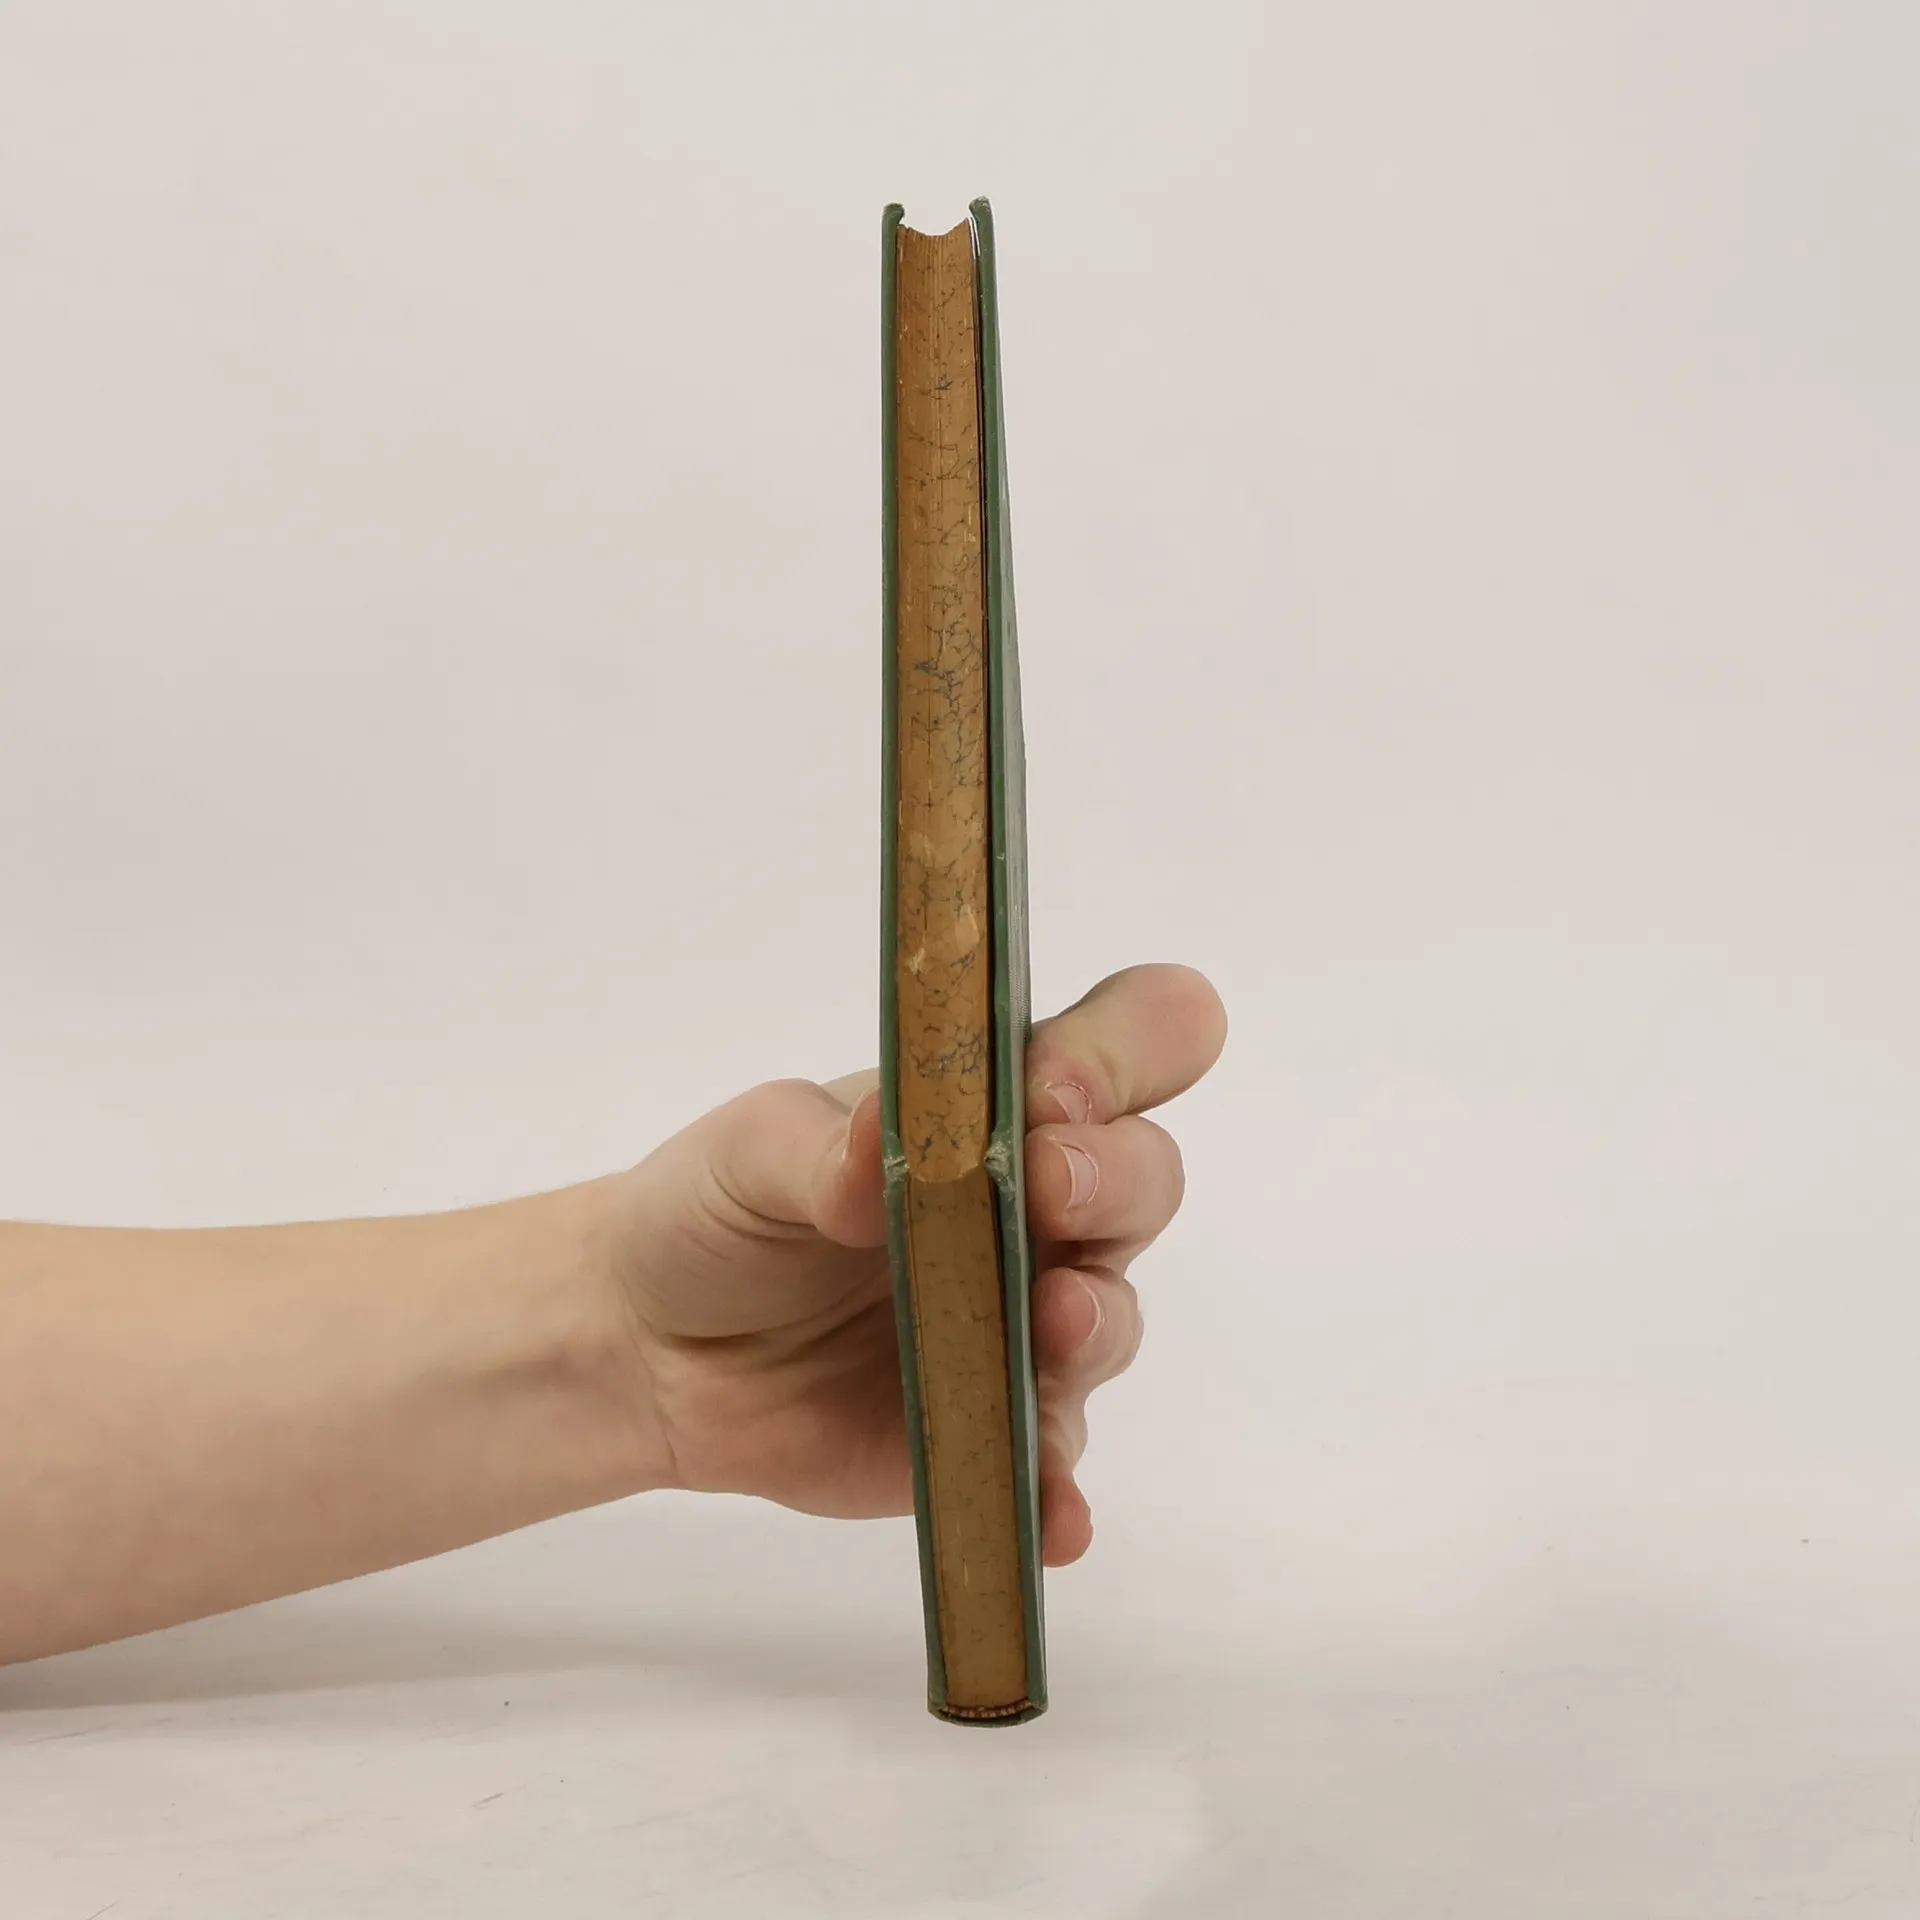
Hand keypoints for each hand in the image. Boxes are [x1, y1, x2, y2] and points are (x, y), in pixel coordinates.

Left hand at [606, 964, 1226, 1564]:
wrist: (654, 1347)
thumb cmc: (720, 1210)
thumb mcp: (751, 1150)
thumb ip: (823, 1145)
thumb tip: (883, 1142)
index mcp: (1001, 1108)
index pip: (1127, 1043)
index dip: (1120, 1052)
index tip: (1055, 1085)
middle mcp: (1039, 1210)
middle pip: (1143, 1175)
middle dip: (1113, 1173)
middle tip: (1049, 1183)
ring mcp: (1027, 1326)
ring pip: (1112, 1316)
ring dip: (1099, 1317)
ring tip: (1054, 1322)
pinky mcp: (997, 1434)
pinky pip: (1052, 1466)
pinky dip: (1063, 1493)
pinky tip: (1055, 1516)